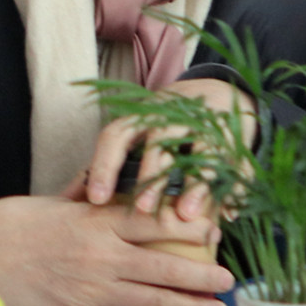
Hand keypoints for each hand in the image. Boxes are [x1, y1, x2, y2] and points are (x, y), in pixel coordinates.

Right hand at [0, 195, 232, 305]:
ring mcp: (92, 291)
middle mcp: (100, 257)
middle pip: (163, 267)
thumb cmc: (12, 224)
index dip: (189, 227)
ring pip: (152, 302)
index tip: (216, 228)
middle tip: (230, 281)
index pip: (153, 222)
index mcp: (96, 221)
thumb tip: (107, 184)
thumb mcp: (55, 202)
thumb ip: (88, 199)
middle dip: (200, 275)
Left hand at [78, 78, 256, 221]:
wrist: (218, 90)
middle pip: (160, 140)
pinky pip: (236, 160)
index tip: (95, 199)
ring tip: (187, 214)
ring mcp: (206, 124)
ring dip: (194, 183)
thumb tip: (70, 202)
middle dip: (151, 174)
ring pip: (200, 149)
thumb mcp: (137, 134)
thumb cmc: (164, 124)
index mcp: (143, 116)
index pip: (118, 134)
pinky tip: (229, 213)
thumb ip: (109, 164)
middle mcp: (174, 116)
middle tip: (142, 208)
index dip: (104, 165)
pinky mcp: (234, 136)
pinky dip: (234, 187)